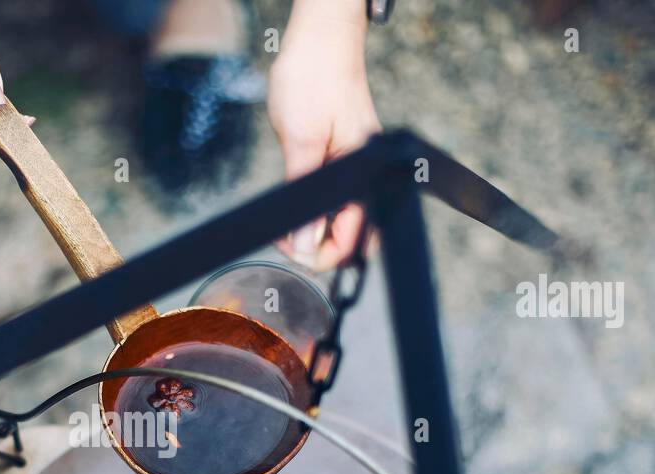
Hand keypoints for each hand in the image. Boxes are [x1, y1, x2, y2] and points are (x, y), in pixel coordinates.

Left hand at [268, 0, 379, 269]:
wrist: (320, 37)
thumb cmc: (314, 77)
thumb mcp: (302, 142)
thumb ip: (306, 198)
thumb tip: (305, 244)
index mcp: (365, 174)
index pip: (351, 239)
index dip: (319, 255)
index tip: (289, 251)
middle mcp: (367, 175)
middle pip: (354, 236)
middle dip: (321, 249)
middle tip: (287, 244)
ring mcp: (356, 167)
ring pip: (344, 219)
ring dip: (317, 229)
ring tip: (288, 226)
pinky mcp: (344, 157)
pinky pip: (337, 197)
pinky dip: (318, 210)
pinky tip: (299, 206)